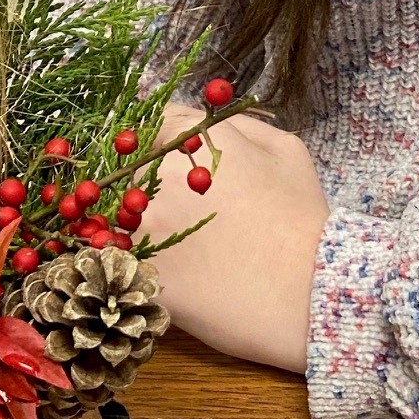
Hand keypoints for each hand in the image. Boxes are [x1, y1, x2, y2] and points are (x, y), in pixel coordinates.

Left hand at [137, 103, 329, 373]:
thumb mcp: (286, 150)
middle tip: (181, 209)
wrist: (306, 299)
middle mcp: (160, 175)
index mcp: (195, 139)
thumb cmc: (302, 223)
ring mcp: (141, 224)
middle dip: (150, 184)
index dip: (165, 144)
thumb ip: (237, 125)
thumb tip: (204, 119)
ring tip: (181, 245)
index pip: (153, 123)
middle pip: (132, 166)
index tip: (175, 164)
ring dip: (134, 221)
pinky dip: (128, 258)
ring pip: (115, 211)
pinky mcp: (134, 270)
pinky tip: (165, 269)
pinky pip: (112, 255)